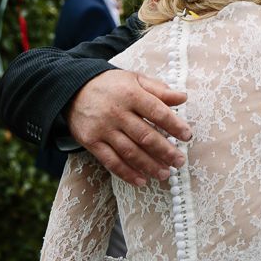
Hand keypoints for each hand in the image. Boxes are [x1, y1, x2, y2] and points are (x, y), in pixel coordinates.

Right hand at [67, 70, 191, 185]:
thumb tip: (183, 97)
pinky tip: (141, 180)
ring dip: (149, 165)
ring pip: (130, 152)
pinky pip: (111, 161)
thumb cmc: (111, 85)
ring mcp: (103, 129)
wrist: (72, 89)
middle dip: (165, 151)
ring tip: (165, 174)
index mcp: (131, 94)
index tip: (187, 136)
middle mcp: (117, 113)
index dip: (174, 125)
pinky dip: (126, 173)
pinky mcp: (91, 142)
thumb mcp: (135, 79)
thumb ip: (159, 90)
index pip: (158, 112)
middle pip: (145, 136)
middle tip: (179, 162)